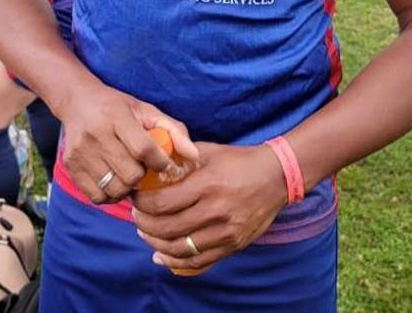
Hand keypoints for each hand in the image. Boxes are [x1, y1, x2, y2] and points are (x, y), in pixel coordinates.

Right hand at [58, 84, 196, 204]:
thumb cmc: (118, 108)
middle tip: (144, 171)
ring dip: (127, 188)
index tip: (167, 167)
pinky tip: (114, 181)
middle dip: (143, 177)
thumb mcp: (146, 111)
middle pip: (131, 174)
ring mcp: (80, 152)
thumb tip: (194, 157)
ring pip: (115, 189)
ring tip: (129, 176)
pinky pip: (97, 197)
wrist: (77, 102)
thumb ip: (174, 131)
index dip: (161, 163)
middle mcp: (96, 134)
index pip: (144, 149)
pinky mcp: (71, 167)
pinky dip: (110, 195)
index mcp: (116, 116)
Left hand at [131, 142, 287, 273]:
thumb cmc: (240, 161)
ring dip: (155, 244)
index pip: (163, 202)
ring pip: (180, 248)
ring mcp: (226, 231)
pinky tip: (160, 255)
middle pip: (167, 228)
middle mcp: (216, 210)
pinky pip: (199, 261)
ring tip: (145, 234)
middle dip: (144, 224)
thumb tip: (154, 164)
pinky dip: (175, 261)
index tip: (134, 198)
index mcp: (208, 184)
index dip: (142, 203)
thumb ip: (182, 159)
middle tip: (136, 215)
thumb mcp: (209, 152)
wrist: (277, 177)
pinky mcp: (234, 245)